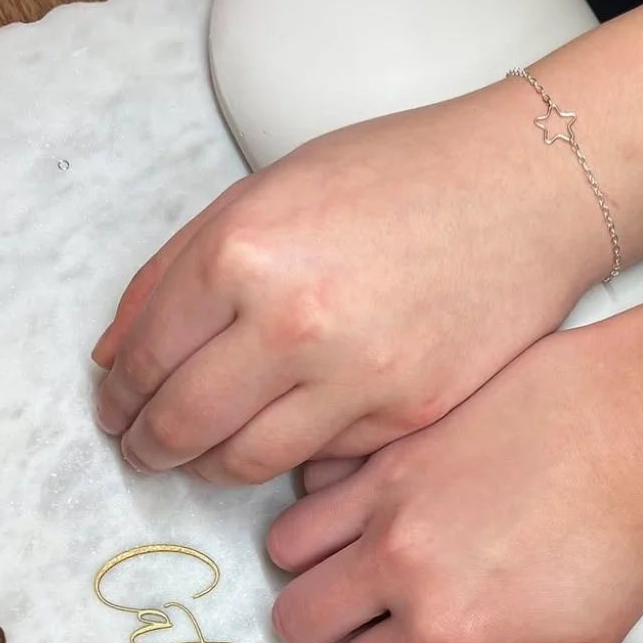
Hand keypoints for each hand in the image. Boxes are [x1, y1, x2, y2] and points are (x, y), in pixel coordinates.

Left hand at [91, 81, 606, 483]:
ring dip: (211, 467)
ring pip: (248, 461)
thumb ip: (180, 270)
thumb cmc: (403, 175)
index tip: (116, 411)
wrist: (525, 193)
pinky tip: (288, 436)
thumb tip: (118, 354)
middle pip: (185, 422)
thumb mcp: (270, 191)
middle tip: (145, 449)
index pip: (144, 357)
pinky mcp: (408, 414)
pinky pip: (323, 460)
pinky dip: (294, 455)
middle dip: (150, 444)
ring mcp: (358, 377)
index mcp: (243, 251)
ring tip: (207, 457)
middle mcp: (294, 322)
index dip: (119, 397)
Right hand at [265, 310, 642, 642]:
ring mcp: (389, 491)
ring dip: (317, 559)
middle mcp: (399, 563)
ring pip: (286, 547)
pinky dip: (326, 492)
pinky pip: (314, 475)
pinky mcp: (396, 435)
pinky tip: (373, 496)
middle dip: (329, 627)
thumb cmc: (635, 532)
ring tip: (364, 553)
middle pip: (298, 619)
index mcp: (447, 629)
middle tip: (374, 612)